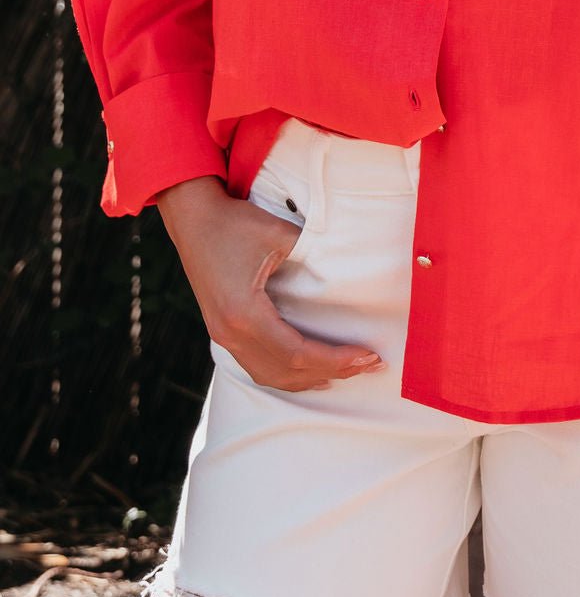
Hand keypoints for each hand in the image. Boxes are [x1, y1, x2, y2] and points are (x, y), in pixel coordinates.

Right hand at [156, 178, 385, 390]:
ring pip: (270, 375)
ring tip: (348, 372)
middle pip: (287, 370)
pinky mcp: (222, 330)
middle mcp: (230, 332)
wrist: (192, 218)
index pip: (297, 352)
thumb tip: (349, 265)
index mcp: (244, 313)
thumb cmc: (234, 222)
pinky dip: (287, 374)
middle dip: (333, 371)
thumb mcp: (277, 232)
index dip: (335, 359)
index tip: (367, 355)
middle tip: (370, 365)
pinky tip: (310, 374)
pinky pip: (257, 366)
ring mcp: (223, 335)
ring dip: (311, 378)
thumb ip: (314, 250)